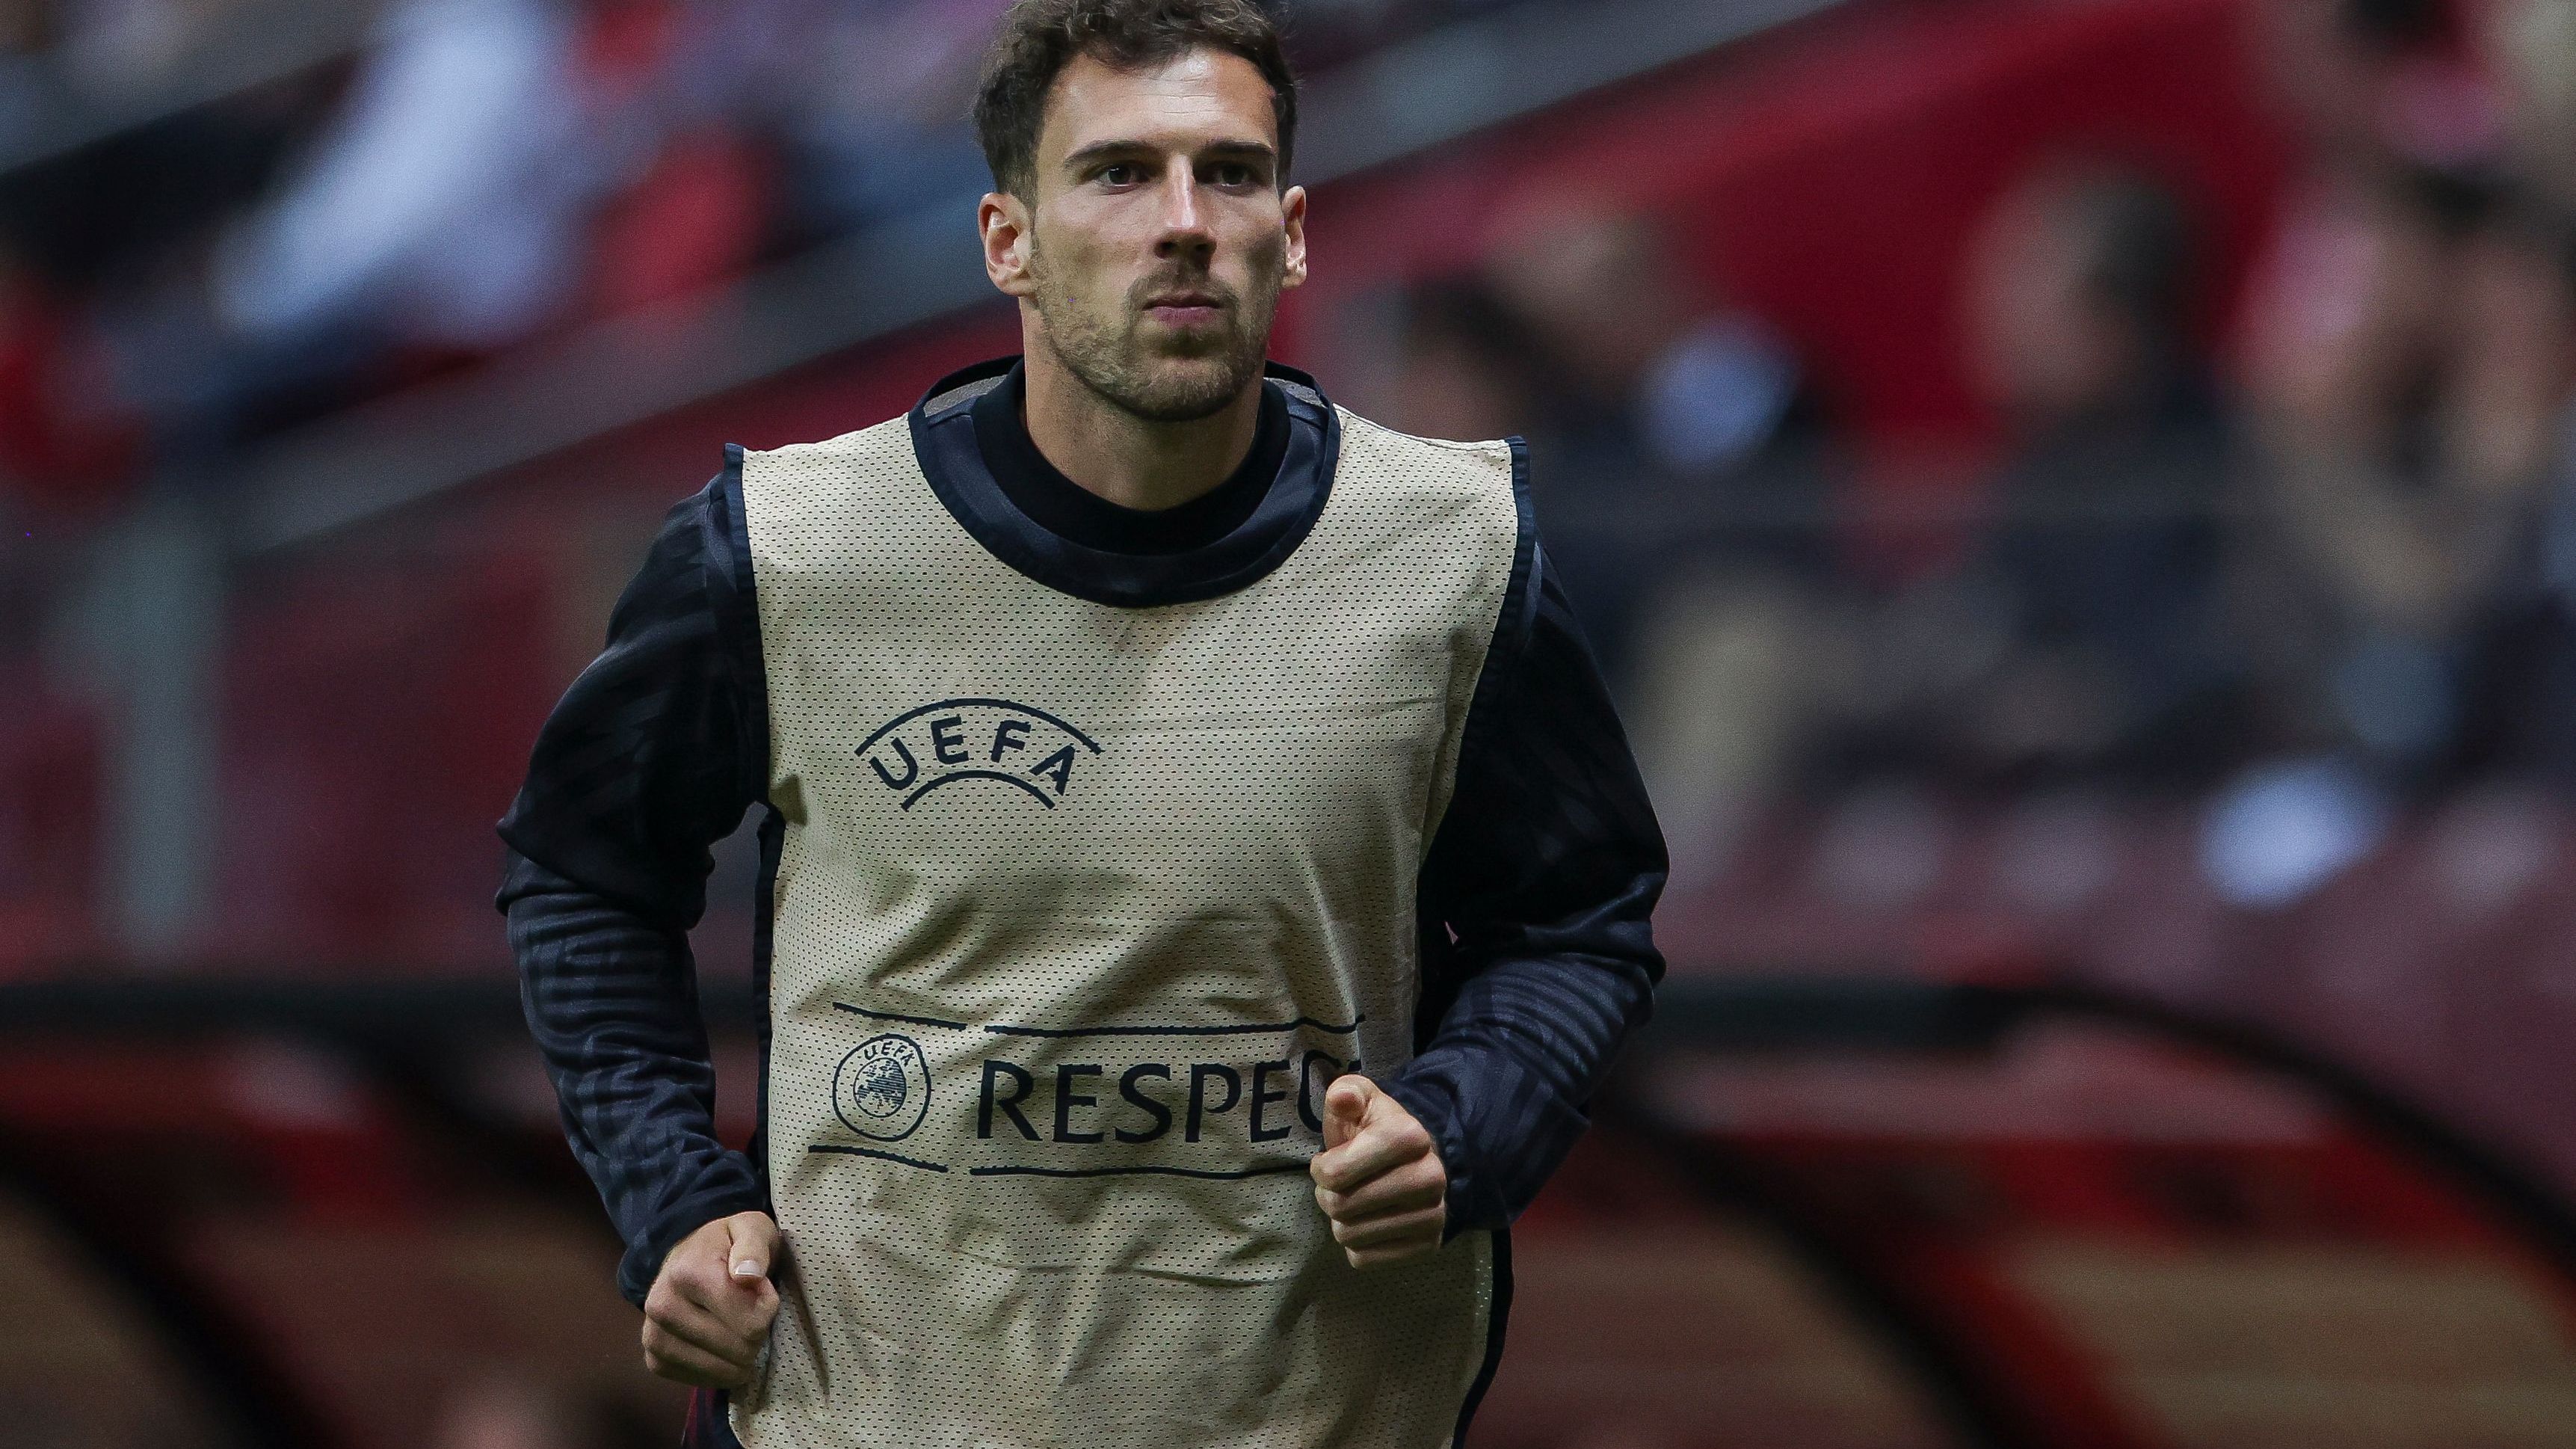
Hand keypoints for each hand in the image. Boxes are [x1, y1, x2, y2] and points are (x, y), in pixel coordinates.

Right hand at [641, 1211, 780, 1387]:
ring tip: (737, 1328)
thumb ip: (754, 1246)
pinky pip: (699, 1381)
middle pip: (737, 1350)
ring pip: (720, 1371)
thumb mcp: (750, 1228)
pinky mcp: (653, 1359)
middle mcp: (662, 1306)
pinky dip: (720, 1371)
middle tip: (751, 1312)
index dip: (768, 1310)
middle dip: (756, 1335)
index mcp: (688, 1273)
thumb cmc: (727, 1244)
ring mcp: (653, 1336)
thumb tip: (747, 1275)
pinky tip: (723, 1349)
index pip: (750, 1323)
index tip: (763, 1291)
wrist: (687, 1255)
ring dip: (740, 1357)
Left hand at [1309, 1074, 1447, 1268]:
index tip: (1329, 1161)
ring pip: (1350, 1236)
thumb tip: (1342, 1098)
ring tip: (1353, 1202)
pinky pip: (1364, 1260)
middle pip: (1341, 1207)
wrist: (1421, 1163)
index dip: (1321, 1169)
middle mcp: (1429, 1177)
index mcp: (1410, 1136)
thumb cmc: (1377, 1131)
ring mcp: (1432, 1216)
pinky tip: (1368, 1223)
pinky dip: (1357, 1245)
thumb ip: (1346, 1093)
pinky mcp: (1427, 1246)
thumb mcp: (1361, 1100)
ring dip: (1340, 1222)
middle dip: (1327, 1196)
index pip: (1336, 1173)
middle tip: (1338, 1186)